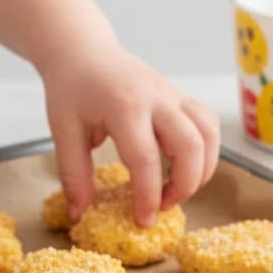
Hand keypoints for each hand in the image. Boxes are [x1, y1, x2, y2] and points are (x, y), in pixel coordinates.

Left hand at [40, 42, 219, 226]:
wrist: (83, 52)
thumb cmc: (71, 90)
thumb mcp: (63, 132)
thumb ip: (73, 175)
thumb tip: (79, 215)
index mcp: (124, 107)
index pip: (145, 159)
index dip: (147, 196)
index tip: (143, 221)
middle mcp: (156, 98)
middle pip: (191, 146)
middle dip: (184, 186)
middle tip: (162, 206)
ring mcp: (173, 95)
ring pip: (209, 134)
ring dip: (202, 170)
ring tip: (176, 190)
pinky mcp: (181, 97)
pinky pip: (208, 124)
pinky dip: (206, 151)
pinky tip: (186, 168)